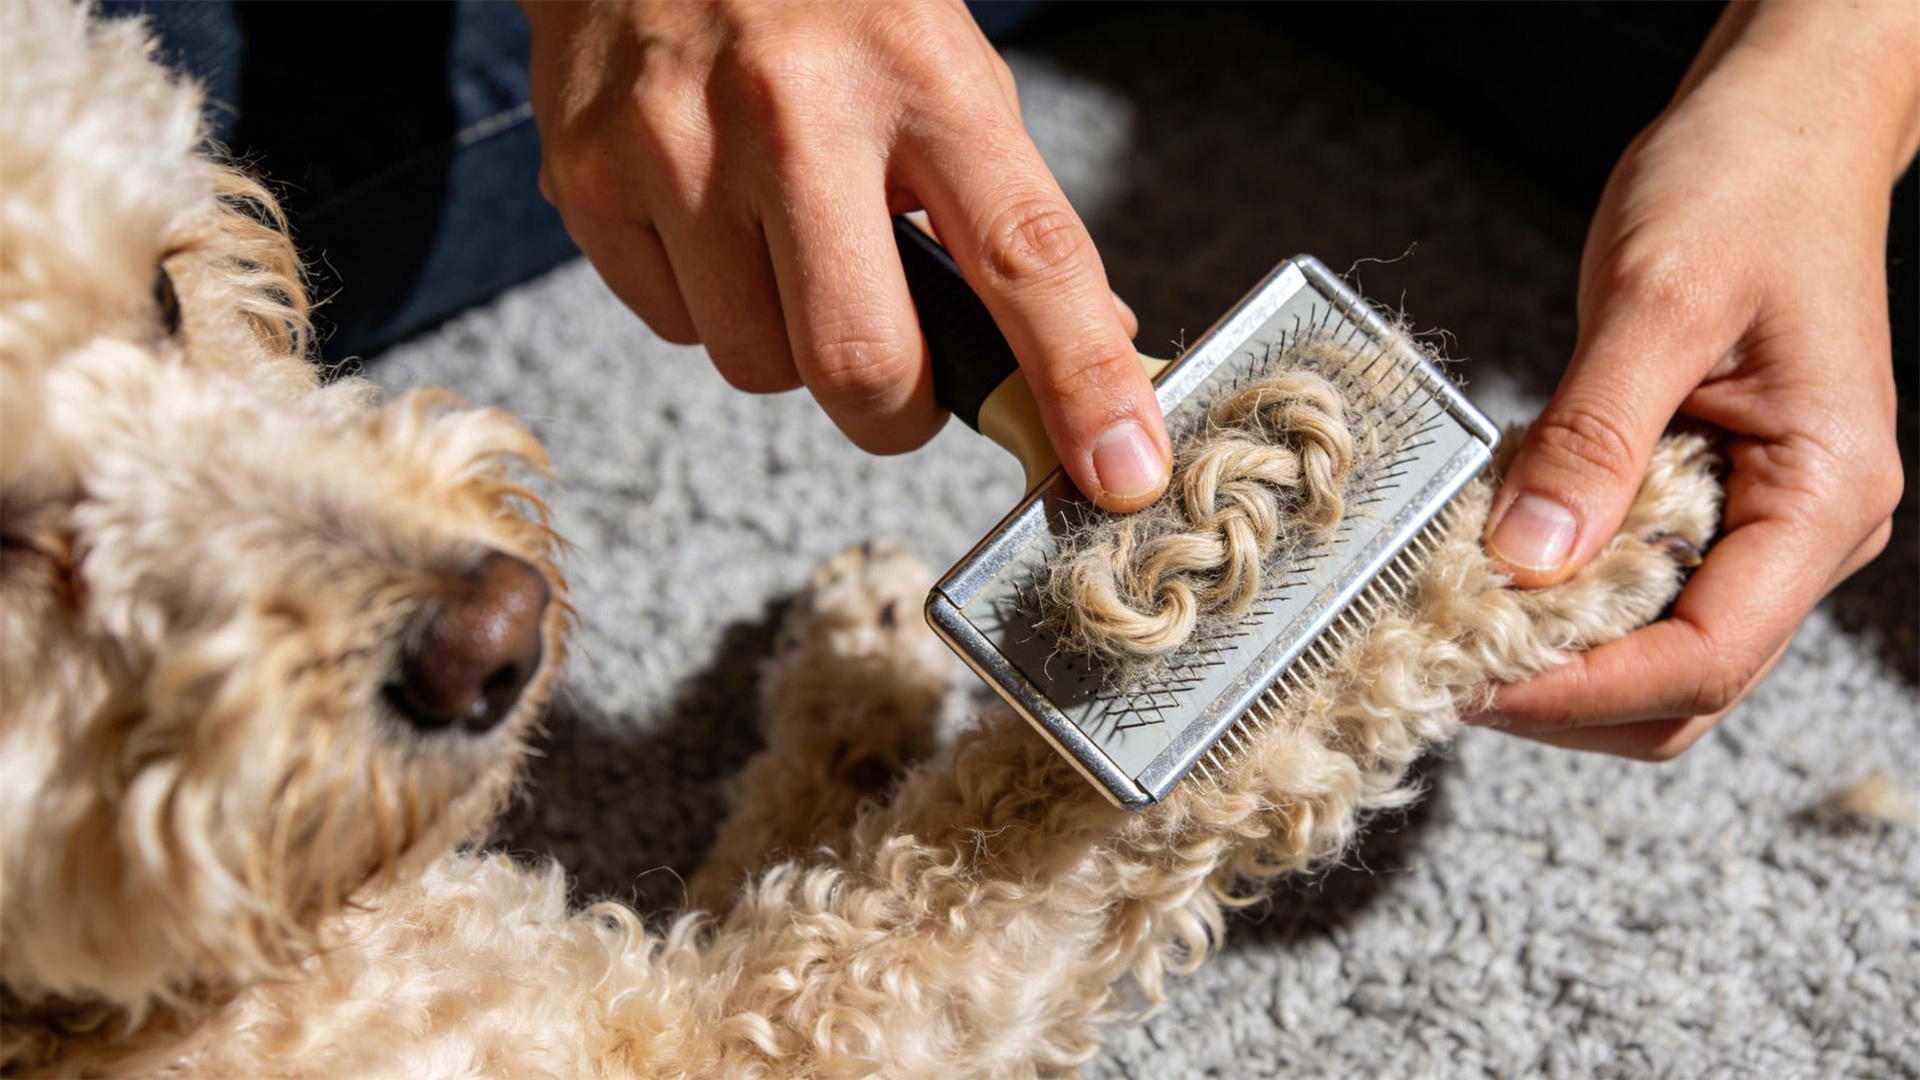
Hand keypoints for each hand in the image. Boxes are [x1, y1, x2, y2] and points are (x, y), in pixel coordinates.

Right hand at [521, 0, 1169, 510]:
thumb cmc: (822, 4)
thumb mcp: (942, 72)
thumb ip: (1005, 214)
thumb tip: (1091, 360)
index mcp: (924, 78)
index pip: (1026, 258)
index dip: (1079, 382)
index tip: (1116, 471)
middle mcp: (797, 113)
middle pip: (862, 365)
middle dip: (894, 409)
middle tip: (896, 370)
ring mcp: (679, 147)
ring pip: (757, 364)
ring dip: (788, 343)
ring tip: (783, 237)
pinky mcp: (589, 176)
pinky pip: (673, 327)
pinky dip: (705, 302)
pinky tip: (709, 214)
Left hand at [1476, 0, 1919, 758]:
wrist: (1782, 126)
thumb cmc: (1745, 186)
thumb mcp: (1656, 302)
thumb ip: (1591, 438)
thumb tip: (1527, 562)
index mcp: (1825, 492)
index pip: (1706, 654)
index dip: (1581, 689)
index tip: (1471, 683)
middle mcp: (1809, 528)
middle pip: (1687, 684)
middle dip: (1565, 694)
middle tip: (1443, 667)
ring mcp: (1765, 522)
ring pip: (1662, 653)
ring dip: (1560, 657)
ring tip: (1455, 624)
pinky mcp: (1715, 499)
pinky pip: (1642, 587)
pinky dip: (1566, 599)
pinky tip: (1495, 570)